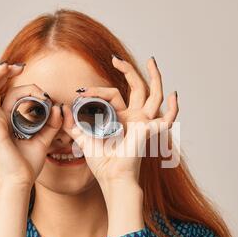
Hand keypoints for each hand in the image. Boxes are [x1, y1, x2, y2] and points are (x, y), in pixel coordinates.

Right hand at [0, 63, 62, 187]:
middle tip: (19, 67)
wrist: (21, 180)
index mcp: (9, 120)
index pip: (12, 95)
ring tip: (6, 67)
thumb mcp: (44, 139)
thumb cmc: (27, 163)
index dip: (24, 85)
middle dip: (6, 74)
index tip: (44, 92)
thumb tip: (59, 108)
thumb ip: (53, 124)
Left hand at [61, 56, 178, 185]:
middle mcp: (133, 117)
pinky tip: (174, 95)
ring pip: (154, 95)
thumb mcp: (83, 138)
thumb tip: (62, 108)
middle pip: (137, 88)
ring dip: (155, 77)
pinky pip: (168, 119)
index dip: (96, 90)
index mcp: (119, 117)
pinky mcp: (149, 130)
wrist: (111, 177)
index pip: (112, 94)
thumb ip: (73, 124)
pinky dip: (173, 109)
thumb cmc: (101, 162)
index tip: (81, 92)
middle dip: (129, 71)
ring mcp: (143, 122)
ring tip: (151, 61)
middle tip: (116, 59)